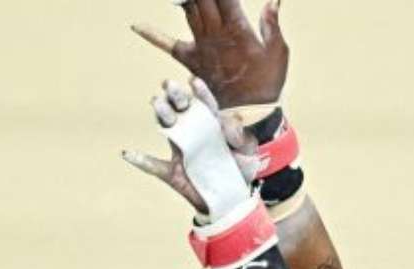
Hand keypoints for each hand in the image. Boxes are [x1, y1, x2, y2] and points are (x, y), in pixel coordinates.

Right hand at [122, 78, 259, 213]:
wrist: (230, 199)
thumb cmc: (239, 172)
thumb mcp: (248, 154)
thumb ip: (240, 137)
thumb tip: (227, 121)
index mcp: (213, 127)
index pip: (206, 106)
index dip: (201, 93)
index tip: (194, 81)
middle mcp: (194, 133)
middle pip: (183, 110)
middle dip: (176, 96)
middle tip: (170, 84)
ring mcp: (181, 151)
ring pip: (167, 129)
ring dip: (161, 115)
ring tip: (156, 101)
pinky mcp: (172, 172)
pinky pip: (153, 166)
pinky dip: (140, 160)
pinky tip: (128, 154)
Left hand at [132, 0, 288, 107]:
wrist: (248, 112)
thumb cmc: (267, 82)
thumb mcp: (277, 52)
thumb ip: (272, 23)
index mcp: (237, 28)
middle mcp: (215, 33)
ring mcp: (200, 45)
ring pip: (188, 11)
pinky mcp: (190, 59)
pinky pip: (167, 44)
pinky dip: (152, 34)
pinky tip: (137, 26)